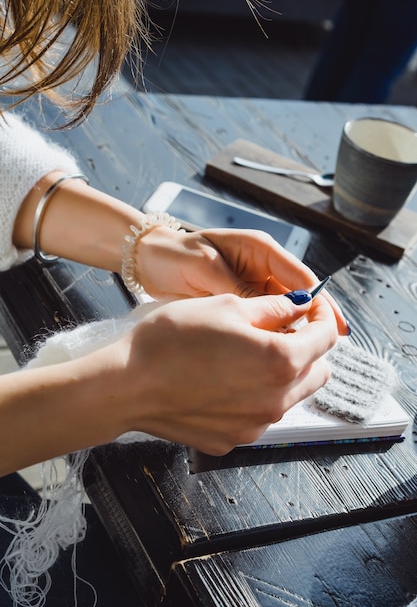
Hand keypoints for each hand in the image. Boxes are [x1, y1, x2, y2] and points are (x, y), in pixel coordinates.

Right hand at [108, 291, 337, 454]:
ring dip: (284, 372)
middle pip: (317, 371)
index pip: (326, 338)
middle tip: (281, 328)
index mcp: (281, 361)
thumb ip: (273, 308)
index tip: (312, 307)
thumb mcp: (227, 307)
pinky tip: (226, 379)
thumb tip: (299, 306)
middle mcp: (277, 400)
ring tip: (248, 353)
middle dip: (308, 346)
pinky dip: (257, 395)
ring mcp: (256, 426)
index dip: (323, 316)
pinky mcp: (234, 439)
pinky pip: (261, 414)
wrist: (128, 384)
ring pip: (292, 395)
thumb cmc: (172, 340)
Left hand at [137, 227, 349, 334]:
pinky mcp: (240, 304)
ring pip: (283, 312)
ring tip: (303, 356)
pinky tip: (276, 353)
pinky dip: (271, 336)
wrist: (149, 261)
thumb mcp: (207, 269)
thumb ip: (239, 290)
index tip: (333, 325)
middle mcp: (261, 269)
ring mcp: (251, 287)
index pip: (300, 277)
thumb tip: (271, 313)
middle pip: (297, 297)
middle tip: (327, 346)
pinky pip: (263, 321)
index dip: (319, 301)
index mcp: (259, 250)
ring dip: (292, 331)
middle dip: (312, 320)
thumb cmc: (176, 255)